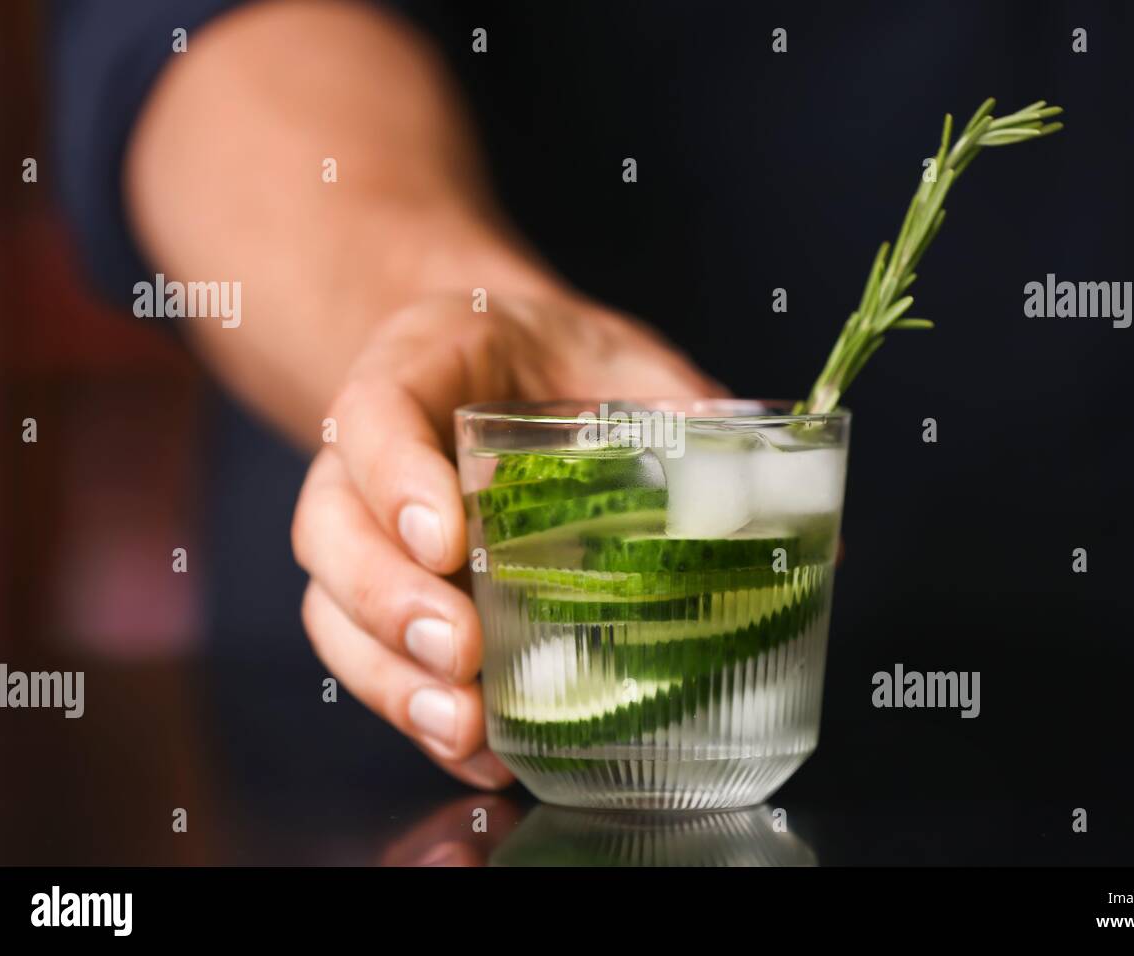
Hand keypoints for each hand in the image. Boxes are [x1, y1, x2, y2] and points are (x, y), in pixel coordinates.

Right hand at [291, 295, 724, 787]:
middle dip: (388, 599)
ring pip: (330, 602)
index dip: (397, 480)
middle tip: (459, 652)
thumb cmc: (558, 362)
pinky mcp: (388, 589)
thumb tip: (804, 522)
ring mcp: (367, 526)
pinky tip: (474, 748)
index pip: (374, 416)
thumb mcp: (622, 360)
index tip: (452, 536)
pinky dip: (414, 708)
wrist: (505, 364)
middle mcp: (369, 454)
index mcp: (418, 368)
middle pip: (329, 528)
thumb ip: (689, 415)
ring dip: (390, 674)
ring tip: (463, 725)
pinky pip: (367, 653)